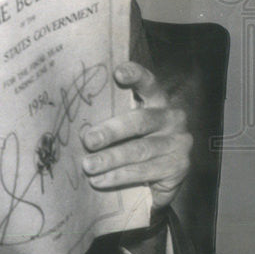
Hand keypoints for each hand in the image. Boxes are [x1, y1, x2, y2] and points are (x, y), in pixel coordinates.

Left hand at [80, 62, 191, 209]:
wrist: (160, 178)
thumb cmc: (133, 142)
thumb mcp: (126, 126)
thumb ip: (111, 117)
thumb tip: (76, 126)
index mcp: (157, 100)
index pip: (148, 83)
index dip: (135, 75)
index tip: (118, 72)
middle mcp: (172, 118)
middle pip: (139, 121)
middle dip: (110, 131)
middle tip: (88, 140)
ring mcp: (179, 143)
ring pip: (140, 150)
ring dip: (110, 160)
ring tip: (88, 166)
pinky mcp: (179, 168)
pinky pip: (144, 172)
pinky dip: (119, 177)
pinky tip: (100, 181)